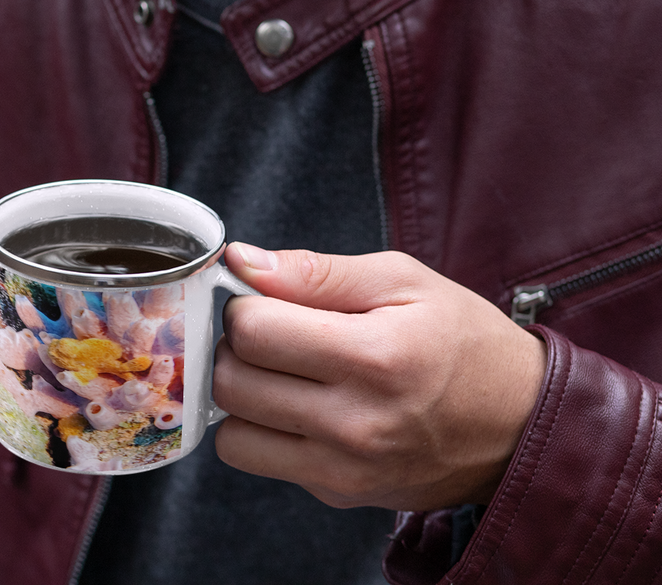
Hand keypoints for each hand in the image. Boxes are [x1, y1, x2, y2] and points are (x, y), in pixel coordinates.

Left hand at [212, 243, 546, 511]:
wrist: (523, 426)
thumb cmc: (465, 344)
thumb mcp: (403, 282)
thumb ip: (315, 271)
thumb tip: (242, 261)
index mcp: (375, 357)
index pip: (253, 332)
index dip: (245, 306)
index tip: (263, 302)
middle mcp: (356, 422)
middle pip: (232, 383)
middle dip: (235, 350)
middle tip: (268, 335)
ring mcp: (345, 467)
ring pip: (232, 434)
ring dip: (241, 398)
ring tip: (280, 375)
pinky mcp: (339, 494)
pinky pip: (261, 462)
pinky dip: (265, 433)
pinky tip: (302, 409)